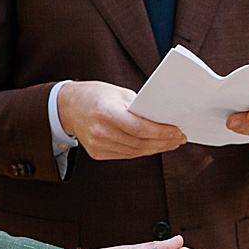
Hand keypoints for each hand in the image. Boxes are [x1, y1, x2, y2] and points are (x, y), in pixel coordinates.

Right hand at [58, 81, 186, 159]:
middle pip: (140, 143)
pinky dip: (142, 151)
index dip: (162, 132)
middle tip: (179, 139)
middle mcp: (100, 132)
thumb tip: (164, 119)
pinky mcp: (97, 153)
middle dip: (164, 142)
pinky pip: (126, 155)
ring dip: (156, 148)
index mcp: (106, 113)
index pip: (140, 128)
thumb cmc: (97, 95)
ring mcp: (97, 145)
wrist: (69, 107)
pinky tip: (154, 146)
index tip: (178, 132)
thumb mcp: (118, 93)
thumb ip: (139, 107)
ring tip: (171, 143)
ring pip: (135, 152)